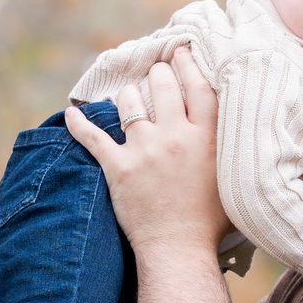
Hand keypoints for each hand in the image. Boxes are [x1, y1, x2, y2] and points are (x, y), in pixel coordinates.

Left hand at [64, 49, 227, 254]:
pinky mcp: (118, 168)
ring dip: (126, 96)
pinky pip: (93, 138)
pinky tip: (70, 114)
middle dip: (157, 73)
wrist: (179, 250)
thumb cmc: (211, 220)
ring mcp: (145, 151)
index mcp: (206, 138)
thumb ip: (226, 145)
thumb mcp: (231, 176)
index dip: (189, 64)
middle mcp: (175, 137)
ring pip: (129, 104)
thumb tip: (226, 123)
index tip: (181, 52)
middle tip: (155, 72)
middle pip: (162, 86)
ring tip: (127, 97)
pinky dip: (78, 125)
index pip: (198, 87)